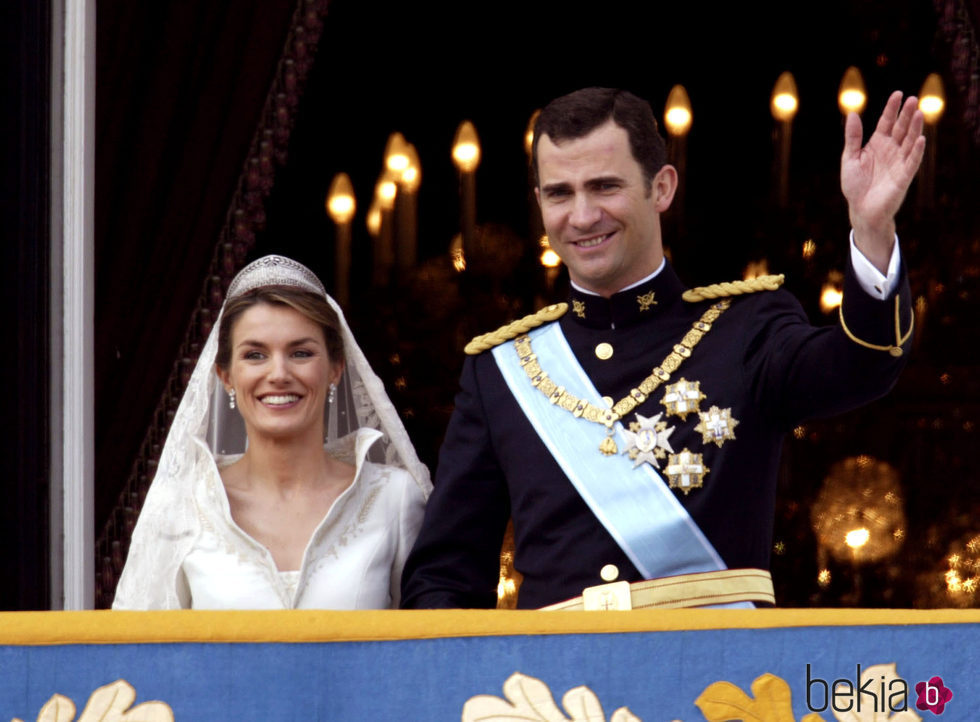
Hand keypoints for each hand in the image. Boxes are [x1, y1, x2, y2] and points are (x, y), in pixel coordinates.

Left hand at [841, 90, 924, 272]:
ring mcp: (898, 162)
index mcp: (877, 143)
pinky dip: (916, 151)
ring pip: (909, 141)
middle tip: (913, 99)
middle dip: (906, 114)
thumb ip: (853, 137)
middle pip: (901, 128)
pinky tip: (920, 140)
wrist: (860, 209)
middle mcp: (890, 149)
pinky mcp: (904, 176)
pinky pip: (912, 162)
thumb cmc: (855, 185)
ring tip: (919, 113)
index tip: (898, 94)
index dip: (892, 109)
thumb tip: (853, 113)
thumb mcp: (850, 158)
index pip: (886, 122)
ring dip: (915, 128)